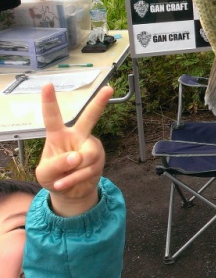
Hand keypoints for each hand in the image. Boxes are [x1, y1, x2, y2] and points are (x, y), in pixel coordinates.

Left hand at [35, 83, 113, 216]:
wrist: (71, 192)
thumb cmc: (54, 177)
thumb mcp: (45, 173)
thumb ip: (56, 164)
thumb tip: (76, 157)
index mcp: (58, 135)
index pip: (53, 116)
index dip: (49, 101)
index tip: (47, 85)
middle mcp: (77, 136)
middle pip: (89, 117)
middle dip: (100, 102)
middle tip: (109, 89)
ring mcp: (90, 146)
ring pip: (87, 155)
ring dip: (74, 172)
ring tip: (64, 179)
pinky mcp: (99, 158)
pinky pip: (89, 169)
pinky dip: (76, 179)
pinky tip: (67, 183)